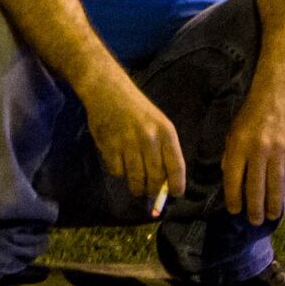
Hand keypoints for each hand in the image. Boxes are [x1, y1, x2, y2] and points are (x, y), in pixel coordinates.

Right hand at [78, 71, 186, 208]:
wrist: (107, 91)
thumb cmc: (137, 109)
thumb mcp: (158, 124)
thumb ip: (163, 150)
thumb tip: (165, 182)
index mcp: (166, 132)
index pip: (176, 166)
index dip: (177, 185)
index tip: (175, 194)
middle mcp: (149, 138)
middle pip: (155, 177)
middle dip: (154, 190)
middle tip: (151, 193)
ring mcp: (128, 143)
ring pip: (136, 178)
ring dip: (137, 188)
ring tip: (136, 188)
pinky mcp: (109, 146)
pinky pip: (117, 171)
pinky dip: (119, 173)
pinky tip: (119, 164)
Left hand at [220, 92, 284, 225]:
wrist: (278, 93)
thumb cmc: (252, 114)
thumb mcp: (234, 131)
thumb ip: (230, 154)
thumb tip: (227, 178)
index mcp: (238, 146)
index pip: (233, 179)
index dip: (233, 198)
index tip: (235, 211)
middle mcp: (258, 150)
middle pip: (255, 187)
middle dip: (254, 208)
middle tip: (255, 221)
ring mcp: (279, 150)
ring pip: (276, 185)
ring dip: (274, 204)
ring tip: (272, 216)